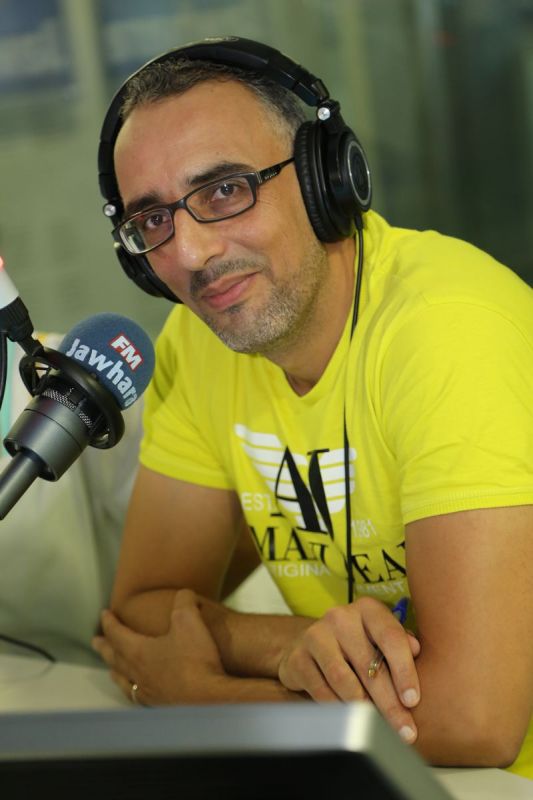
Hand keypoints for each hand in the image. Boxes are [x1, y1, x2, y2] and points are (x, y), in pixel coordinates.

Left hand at [92, 589, 227, 705]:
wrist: (210, 697)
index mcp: (138, 651)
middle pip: (114, 657)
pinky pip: (136, 696)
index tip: (104, 614)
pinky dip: (131, 690)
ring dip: (115, 670)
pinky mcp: (159, 704)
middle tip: (95, 641)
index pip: (116, 634)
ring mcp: (147, 691)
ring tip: (111, 669)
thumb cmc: (196, 659)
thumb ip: (183, 601)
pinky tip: (137, 691)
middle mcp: (137, 673)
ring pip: (123, 679)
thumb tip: (184, 594)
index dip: (109, 622)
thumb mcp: (189, 619)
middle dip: (104, 647)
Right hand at [278, 596, 420, 743]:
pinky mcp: (298, 658)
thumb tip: (416, 649)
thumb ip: (400, 644)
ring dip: (364, 709)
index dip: (404, 670)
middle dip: (389, 703)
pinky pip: (321, 691)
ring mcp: (316, 635)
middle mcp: (340, 616)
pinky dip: (339, 709)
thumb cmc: (358, 645)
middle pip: (369, 664)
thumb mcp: (380, 639)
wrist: (310, 645)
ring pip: (343, 679)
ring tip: (379, 729)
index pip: (390, 637)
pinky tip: (352, 722)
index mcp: (368, 609)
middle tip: (404, 730)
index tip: (413, 701)